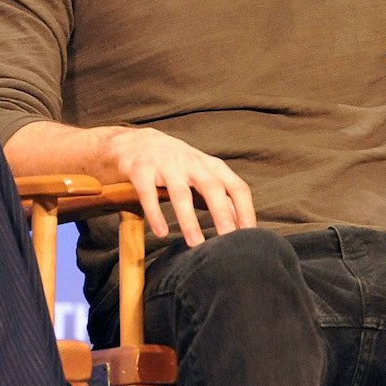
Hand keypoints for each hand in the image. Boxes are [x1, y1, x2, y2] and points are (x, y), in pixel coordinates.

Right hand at [99, 126, 254, 246]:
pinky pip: (148, 194)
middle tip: (228, 239)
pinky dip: (156, 214)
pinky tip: (162, 233)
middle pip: (212, 187)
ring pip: (180, 193)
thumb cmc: (178, 165)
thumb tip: (243, 225)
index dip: (245, 210)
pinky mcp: (141, 170)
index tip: (250, 234)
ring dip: (189, 220)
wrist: (135, 141)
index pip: (237, 187)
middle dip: (221, 213)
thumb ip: (222, 198)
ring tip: (195, 244)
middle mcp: (192, 163)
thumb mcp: (203, 176)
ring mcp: (166, 165)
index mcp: (212, 166)